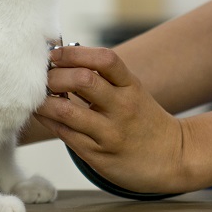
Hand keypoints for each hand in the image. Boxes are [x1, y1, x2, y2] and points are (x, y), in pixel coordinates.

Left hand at [35, 46, 187, 193]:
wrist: (174, 158)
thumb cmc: (144, 120)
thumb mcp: (132, 92)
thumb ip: (104, 78)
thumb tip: (62, 60)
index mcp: (131, 86)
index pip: (104, 59)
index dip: (74, 53)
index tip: (55, 54)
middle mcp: (123, 108)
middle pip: (83, 80)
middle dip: (55, 76)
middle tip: (42, 78)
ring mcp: (111, 133)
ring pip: (67, 111)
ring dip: (44, 101)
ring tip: (38, 97)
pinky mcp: (99, 156)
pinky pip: (65, 135)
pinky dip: (49, 120)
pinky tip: (44, 114)